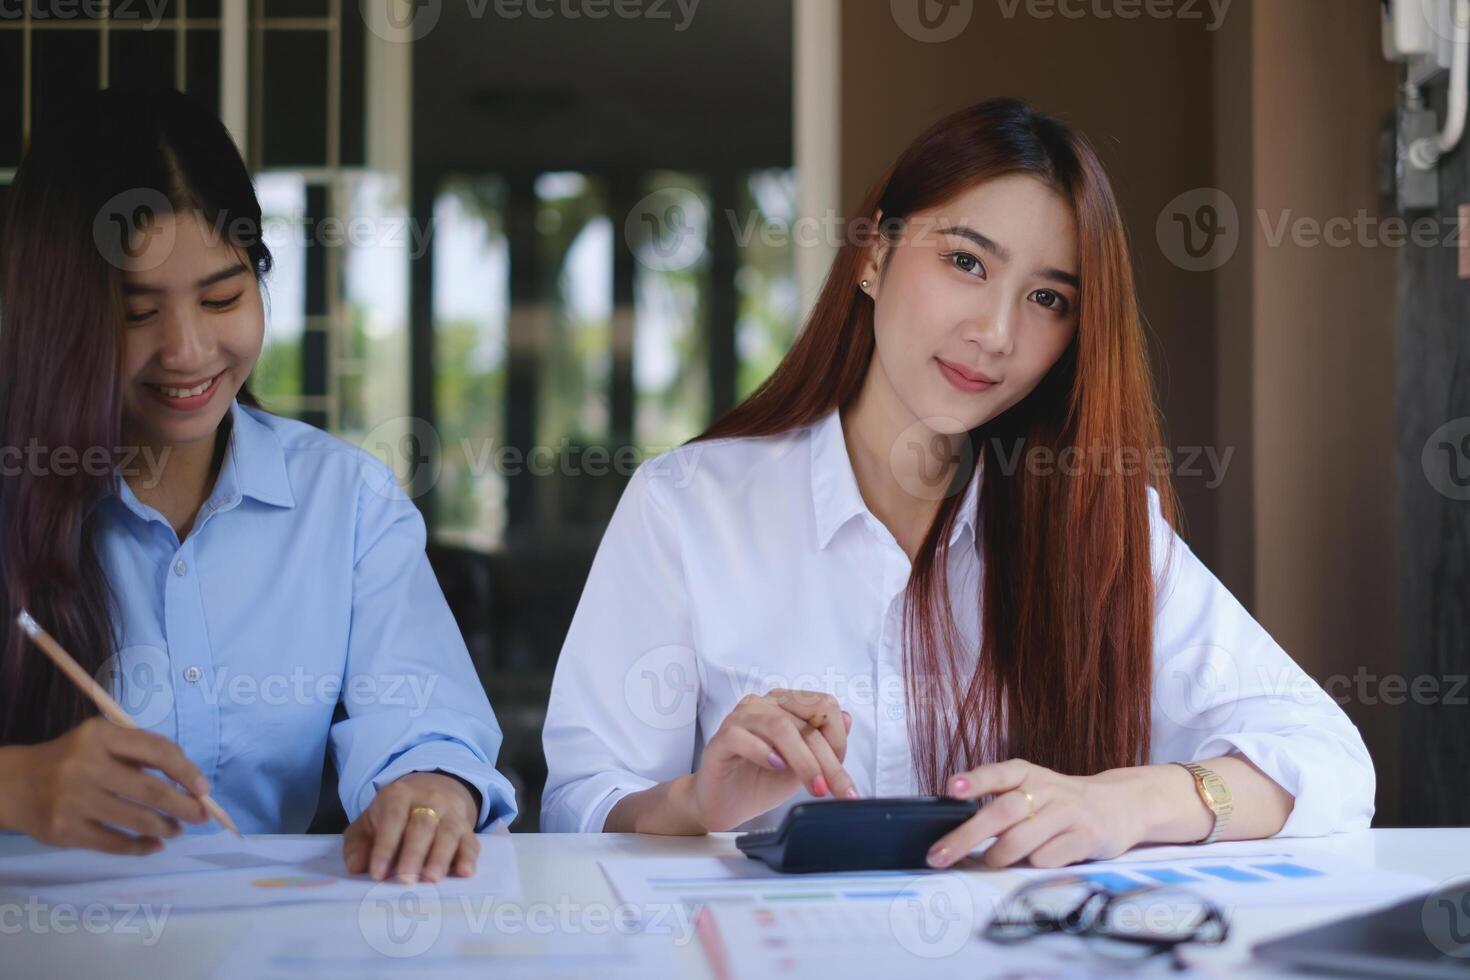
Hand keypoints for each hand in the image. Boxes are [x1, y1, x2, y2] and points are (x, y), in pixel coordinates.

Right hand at [0, 716, 209, 853]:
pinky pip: (115, 844)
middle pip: (151, 790)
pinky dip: (141, 847)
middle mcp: (86, 765)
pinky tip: (153, 845)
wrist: (14, 784)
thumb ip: (141, 753)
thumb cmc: (72, 759)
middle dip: (184, 806)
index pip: (157, 750)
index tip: (205, 789)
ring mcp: (74, 801)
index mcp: (100, 735)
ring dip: (165, 828)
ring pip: (136, 820)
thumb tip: (191, 783)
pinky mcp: (65, 831)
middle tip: (201, 816)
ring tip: (176, 830)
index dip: (187, 771)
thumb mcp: (102, 741)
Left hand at [343, 771, 479, 882]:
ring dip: (441, 856)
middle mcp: (429, 801)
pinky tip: (465, 873)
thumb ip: (358, 844)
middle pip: (423, 825)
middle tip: (405, 879)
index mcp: (399, 796)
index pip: (393, 818)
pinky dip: (469, 858)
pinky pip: (471, 842)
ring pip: (448, 832)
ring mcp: (451, 814)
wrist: (431, 791)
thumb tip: (356, 867)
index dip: (385, 846)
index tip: (377, 873)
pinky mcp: (467, 829)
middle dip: (413, 853)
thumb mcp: (369, 822)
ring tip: (431, 878)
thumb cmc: (393, 816)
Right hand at [690, 689, 857, 831]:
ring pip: (779, 727)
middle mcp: (763, 704)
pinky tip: (776, 767)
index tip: (841, 775)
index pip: (824, 706)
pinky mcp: (720, 739)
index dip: (839, 739)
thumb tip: (848, 719)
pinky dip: (763, 752)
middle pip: (806, 721)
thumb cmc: (763, 781)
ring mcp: (739, 718)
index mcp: (786, 703)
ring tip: (814, 787)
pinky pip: (742, 737)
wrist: (726, 805)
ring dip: (803, 760)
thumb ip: (824, 744)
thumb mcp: (804, 765)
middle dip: (827, 761)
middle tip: (837, 791)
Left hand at [926, 759, 1139, 869]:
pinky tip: (1033, 863)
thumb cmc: (1060, 802)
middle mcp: (1047, 789)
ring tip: (991, 862)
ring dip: (999, 856)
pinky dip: (1034, 865)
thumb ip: (999, 801)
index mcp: (1027, 773)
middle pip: (1002, 813)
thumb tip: (956, 829)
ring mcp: (1068, 812)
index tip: (952, 789)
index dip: (974, 781)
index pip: (997, 774)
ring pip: (1022, 838)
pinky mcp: (1087, 836)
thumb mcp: (1031, 789)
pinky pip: (1050, 857)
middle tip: (939, 856)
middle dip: (966, 837)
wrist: (1119, 804)